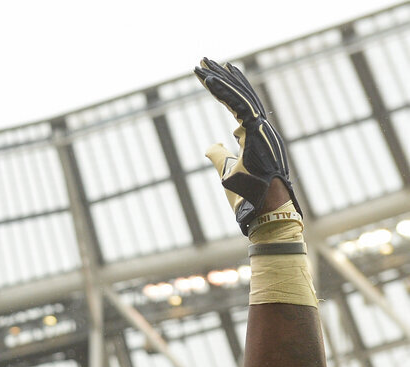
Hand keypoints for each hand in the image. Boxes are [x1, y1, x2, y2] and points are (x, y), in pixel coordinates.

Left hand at [195, 58, 301, 234]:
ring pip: (238, 95)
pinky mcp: (256, 130)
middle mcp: (259, 126)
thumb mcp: (226, 172)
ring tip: (203, 64)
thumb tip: (209, 146)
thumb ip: (219, 156)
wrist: (262, 207)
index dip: (224, 90)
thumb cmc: (247, 195)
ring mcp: (260, 127)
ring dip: (220, 79)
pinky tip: (209, 80)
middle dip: (221, 76)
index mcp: (253, 134)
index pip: (237, 105)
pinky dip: (224, 92)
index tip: (210, 76)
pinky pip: (238, 105)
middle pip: (239, 94)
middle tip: (204, 60)